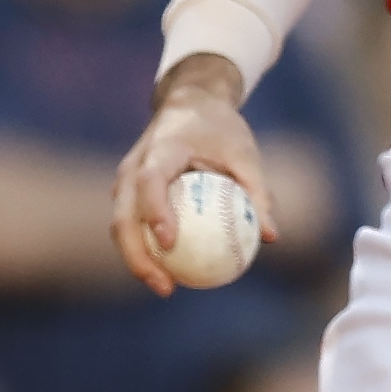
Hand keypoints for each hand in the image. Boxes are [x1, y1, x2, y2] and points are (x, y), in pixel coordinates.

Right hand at [114, 51, 268, 296]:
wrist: (189, 104)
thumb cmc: (221, 129)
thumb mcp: (246, 153)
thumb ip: (257, 191)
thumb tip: (270, 236)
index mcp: (161, 148)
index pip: (149, 182)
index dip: (155, 212)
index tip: (170, 242)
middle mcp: (134, 165)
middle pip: (122, 215)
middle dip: (136, 255)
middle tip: (165, 285)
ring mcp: (125, 180)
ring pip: (121, 225)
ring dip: (137, 259)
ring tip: (166, 287)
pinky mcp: (128, 193)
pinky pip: (132, 226)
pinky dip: (145, 250)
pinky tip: (170, 274)